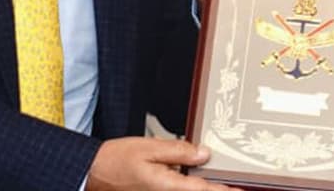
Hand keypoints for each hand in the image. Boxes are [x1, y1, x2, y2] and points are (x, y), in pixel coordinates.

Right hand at [86, 137, 233, 190]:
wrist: (92, 174)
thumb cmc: (116, 161)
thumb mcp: (149, 148)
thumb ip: (179, 151)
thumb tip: (204, 154)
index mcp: (168, 187)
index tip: (242, 189)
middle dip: (215, 189)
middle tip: (235, 184)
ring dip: (202, 187)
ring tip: (219, 181)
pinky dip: (190, 187)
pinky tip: (194, 180)